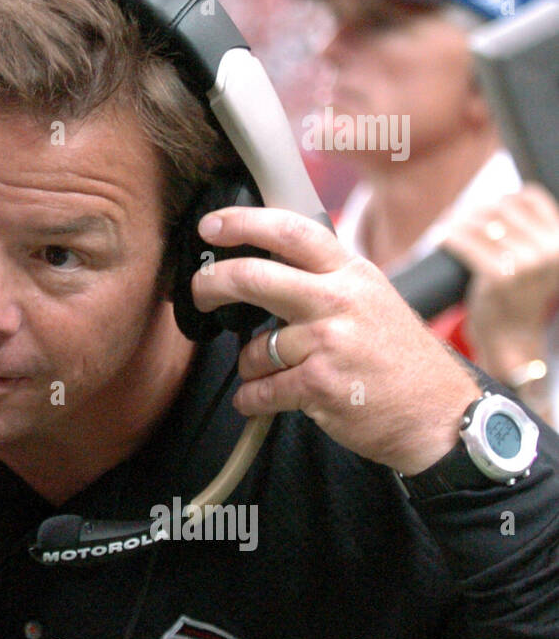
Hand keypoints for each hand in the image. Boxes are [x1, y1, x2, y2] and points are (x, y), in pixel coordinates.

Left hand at [190, 206, 480, 474]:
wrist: (440, 415)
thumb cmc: (398, 359)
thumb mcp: (371, 298)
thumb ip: (324, 279)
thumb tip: (263, 265)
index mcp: (351, 273)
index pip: (291, 231)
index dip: (243, 223)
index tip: (211, 225)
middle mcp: (340, 300)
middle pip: (255, 277)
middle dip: (212, 283)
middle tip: (199, 292)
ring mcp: (330, 342)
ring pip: (253, 347)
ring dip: (250, 366)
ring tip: (272, 374)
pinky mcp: (320, 385)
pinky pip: (260, 389)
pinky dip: (252, 399)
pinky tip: (260, 400)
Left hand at [440, 184, 558, 380]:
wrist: (513, 336)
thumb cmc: (521, 293)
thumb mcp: (540, 259)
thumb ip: (533, 231)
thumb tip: (501, 199)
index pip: (530, 197)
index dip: (504, 198)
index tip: (487, 209)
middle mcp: (551, 251)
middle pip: (502, 207)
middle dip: (477, 210)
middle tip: (459, 218)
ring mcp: (527, 264)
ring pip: (482, 223)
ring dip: (459, 221)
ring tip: (449, 226)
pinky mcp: (499, 276)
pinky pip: (467, 243)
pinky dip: (450, 237)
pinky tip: (441, 238)